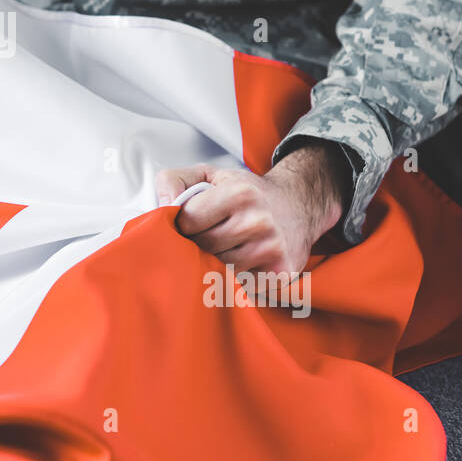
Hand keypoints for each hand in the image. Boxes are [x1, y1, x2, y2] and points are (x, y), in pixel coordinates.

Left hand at [154, 143, 349, 276]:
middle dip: (196, 245)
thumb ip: (174, 180)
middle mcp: (259, 221)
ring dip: (214, 262)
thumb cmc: (246, 191)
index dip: (183, 224)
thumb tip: (162, 207)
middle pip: (203, 248)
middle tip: (204, 237)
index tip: (190, 223)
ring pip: (219, 269)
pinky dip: (233, 278)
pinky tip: (240, 261)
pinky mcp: (279, 275)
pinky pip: (239, 285)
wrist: (299, 204)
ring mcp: (272, 250)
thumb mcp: (210, 174)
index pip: (188, 221)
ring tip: (223, 248)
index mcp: (240, 193)